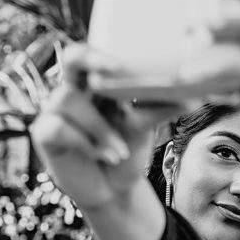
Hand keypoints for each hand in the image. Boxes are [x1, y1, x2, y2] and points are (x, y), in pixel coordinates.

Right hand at [30, 44, 179, 210]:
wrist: (113, 188)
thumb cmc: (125, 148)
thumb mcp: (144, 127)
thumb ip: (161, 108)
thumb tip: (195, 96)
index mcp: (97, 82)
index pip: (94, 52)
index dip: (100, 51)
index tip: (119, 63)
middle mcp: (74, 89)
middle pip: (71, 58)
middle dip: (90, 58)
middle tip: (113, 68)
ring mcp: (55, 110)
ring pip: (69, 100)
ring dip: (99, 127)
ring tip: (120, 150)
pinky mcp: (44, 133)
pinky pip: (57, 127)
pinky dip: (85, 142)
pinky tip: (105, 156)